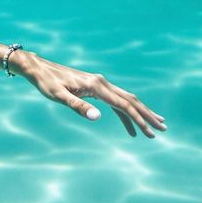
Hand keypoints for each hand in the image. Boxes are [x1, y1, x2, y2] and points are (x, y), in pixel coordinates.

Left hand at [15, 53, 167, 138]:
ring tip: (154, 127)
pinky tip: (128, 125)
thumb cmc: (46, 83)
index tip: (151, 133)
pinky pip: (115, 101)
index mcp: (97, 86)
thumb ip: (78, 107)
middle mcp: (102, 83)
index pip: (124, 106)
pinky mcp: (94, 87)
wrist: (38, 68)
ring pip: (126, 99)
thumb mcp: (58, 96)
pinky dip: (124, 113)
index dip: (140, 120)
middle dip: (147, 116)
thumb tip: (98, 117)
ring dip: (140, 113)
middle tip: (163, 130)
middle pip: (131, 101)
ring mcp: (99, 84)